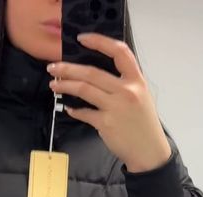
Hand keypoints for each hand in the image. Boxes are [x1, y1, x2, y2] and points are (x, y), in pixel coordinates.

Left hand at [47, 33, 171, 172]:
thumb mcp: (141, 97)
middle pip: (92, 72)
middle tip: (53, 68)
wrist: (149, 151)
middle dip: (68, 68)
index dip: (99, 41)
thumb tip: (96, 76)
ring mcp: (115, 107)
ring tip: (54, 85)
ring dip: (65, 86)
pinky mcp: (106, 124)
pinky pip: (84, 113)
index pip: (119, 52)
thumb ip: (124, 84)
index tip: (82, 39)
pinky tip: (68, 108)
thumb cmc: (143, 124)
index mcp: (137, 80)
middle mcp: (126, 91)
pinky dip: (74, 110)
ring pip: (84, 89)